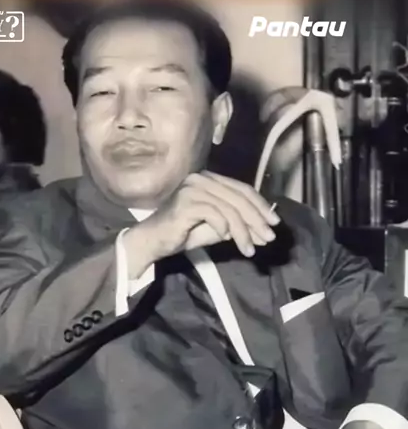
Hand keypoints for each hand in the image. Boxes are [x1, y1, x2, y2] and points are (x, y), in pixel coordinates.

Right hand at [124, 171, 280, 275]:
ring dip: (243, 231)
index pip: (242, 189)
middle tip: (269, 238)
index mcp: (210, 179)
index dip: (261, 206)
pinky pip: (214, 214)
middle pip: (239, 197)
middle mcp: (201, 179)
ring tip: (249, 249)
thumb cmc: (182, 233)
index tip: (274, 223)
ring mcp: (193, 188)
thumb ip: (238, 226)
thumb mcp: (217, 228)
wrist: (153, 241)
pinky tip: (225, 239)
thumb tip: (265, 232)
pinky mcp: (186, 201)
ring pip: (229, 208)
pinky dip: (223, 227)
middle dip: (257, 220)